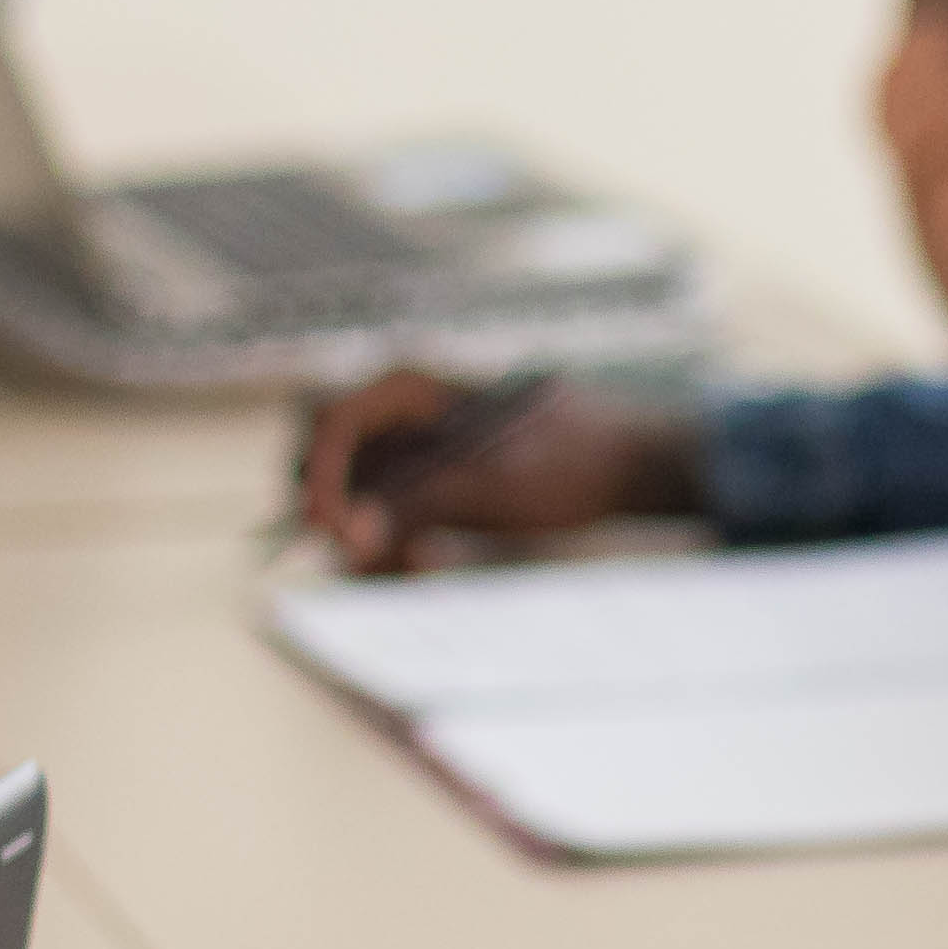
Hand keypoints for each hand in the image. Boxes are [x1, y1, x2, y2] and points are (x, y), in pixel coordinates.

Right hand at [299, 369, 700, 570]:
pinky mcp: (424, 488)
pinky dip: (396, 546)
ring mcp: (408, 451)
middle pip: (324, 463)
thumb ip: (416, 502)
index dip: (322, 481)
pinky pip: (384, 521)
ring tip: (424, 560)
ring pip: (352, 500)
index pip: (329, 426)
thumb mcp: (491, 482)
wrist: (626, 467)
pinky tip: (433, 560)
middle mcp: (397, 415)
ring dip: (371, 539)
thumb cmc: (567, 459)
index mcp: (407, 388)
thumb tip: (350, 536)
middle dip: (340, 514)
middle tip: (378, 553)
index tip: (337, 535)